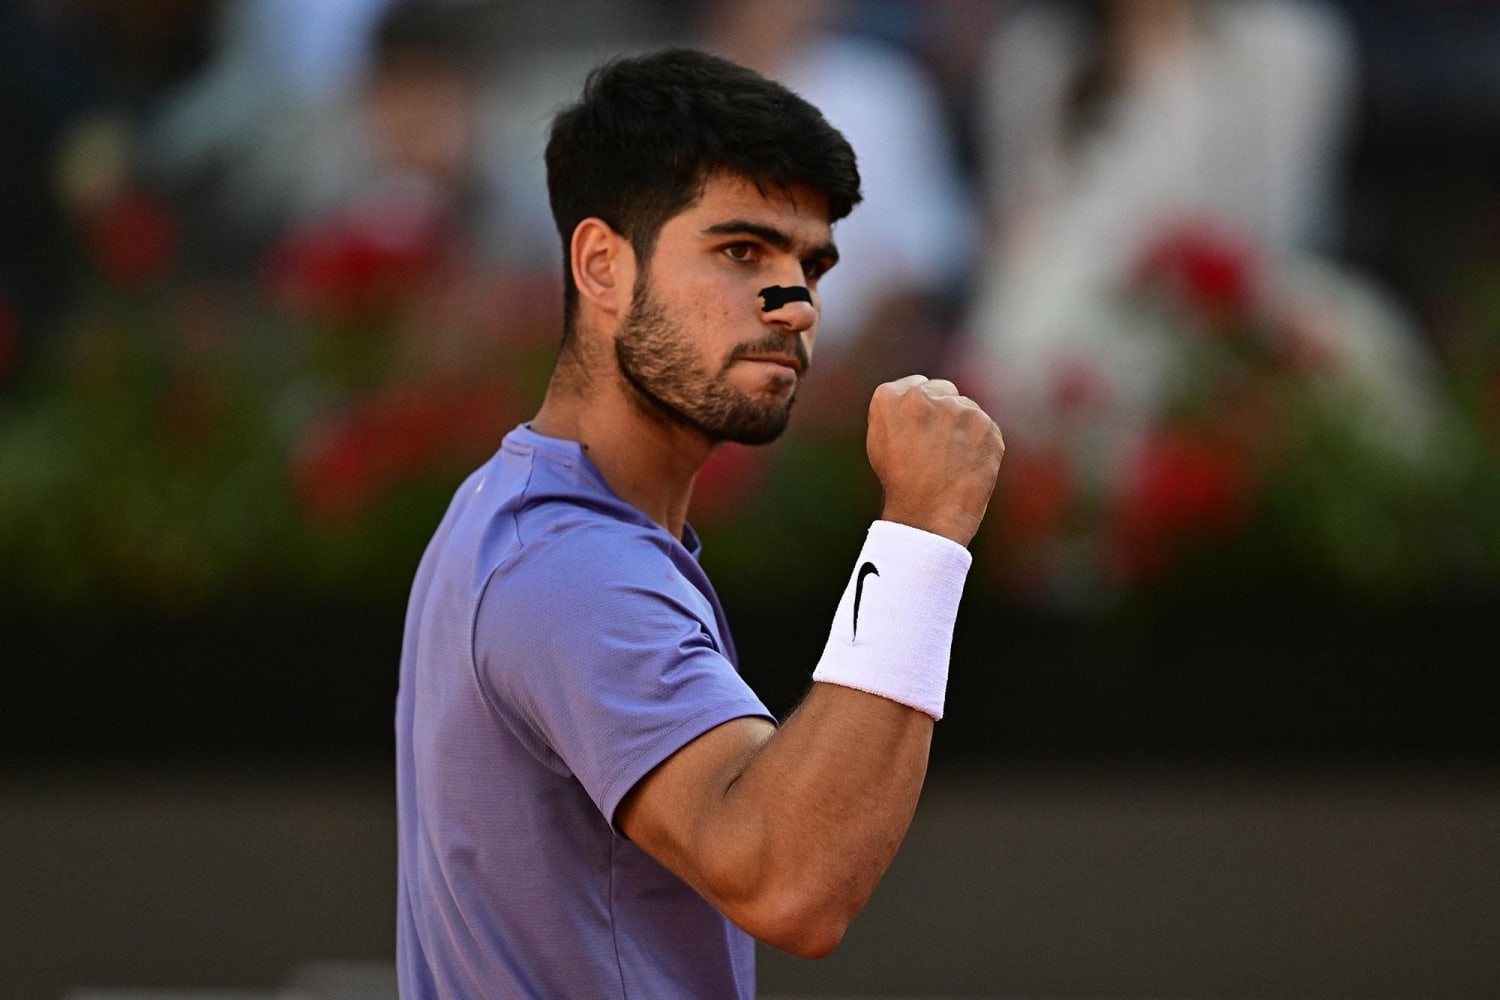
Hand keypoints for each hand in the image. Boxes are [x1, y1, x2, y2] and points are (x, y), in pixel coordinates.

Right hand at [866, 375, 1004, 546]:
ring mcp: (956, 409)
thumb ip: (898, 409)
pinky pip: (986, 428)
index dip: (922, 410)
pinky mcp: (985, 426)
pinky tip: (967, 464)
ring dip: (963, 427)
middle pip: (944, 390)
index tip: (920, 431)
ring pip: (966, 408)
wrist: (926, 516)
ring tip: (950, 461)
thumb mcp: (880, 440)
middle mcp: (922, 396)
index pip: (917, 386)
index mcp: (889, 397)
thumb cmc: (900, 482)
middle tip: (937, 447)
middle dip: (944, 412)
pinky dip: (981, 443)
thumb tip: (923, 393)